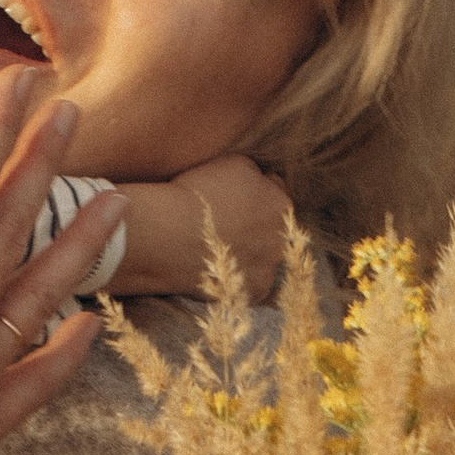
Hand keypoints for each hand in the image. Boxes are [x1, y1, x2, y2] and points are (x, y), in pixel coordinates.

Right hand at [113, 155, 292, 306]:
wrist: (169, 235)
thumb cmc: (198, 195)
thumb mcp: (233, 164)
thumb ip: (256, 174)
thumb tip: (261, 180)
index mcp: (281, 204)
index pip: (274, 194)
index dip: (252, 195)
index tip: (232, 200)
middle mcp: (284, 237)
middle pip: (272, 228)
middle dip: (255, 225)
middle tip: (225, 225)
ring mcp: (271, 267)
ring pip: (262, 257)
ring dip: (248, 253)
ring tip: (217, 249)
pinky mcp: (255, 291)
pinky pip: (250, 283)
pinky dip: (237, 278)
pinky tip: (217, 269)